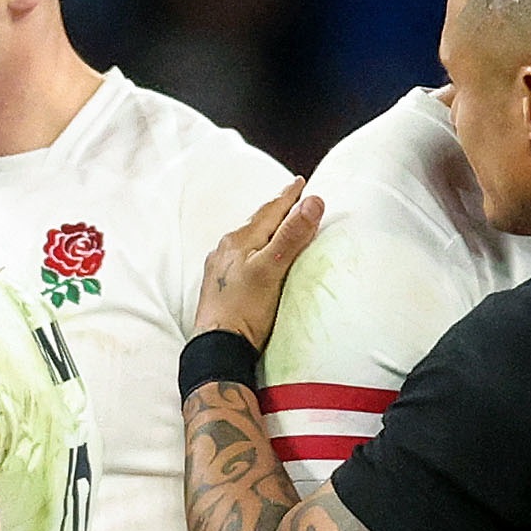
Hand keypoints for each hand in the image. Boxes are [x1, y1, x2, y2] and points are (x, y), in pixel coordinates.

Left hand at [193, 181, 324, 348]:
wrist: (216, 348)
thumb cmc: (245, 310)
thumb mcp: (272, 269)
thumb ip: (292, 235)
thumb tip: (313, 200)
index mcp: (239, 241)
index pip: (270, 211)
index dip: (288, 197)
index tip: (300, 182)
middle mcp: (225, 250)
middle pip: (256, 224)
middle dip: (275, 211)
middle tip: (291, 199)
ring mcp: (219, 269)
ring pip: (247, 242)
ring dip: (263, 232)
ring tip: (275, 227)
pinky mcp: (218, 288)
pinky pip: (240, 260)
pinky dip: (253, 252)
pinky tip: (254, 260)